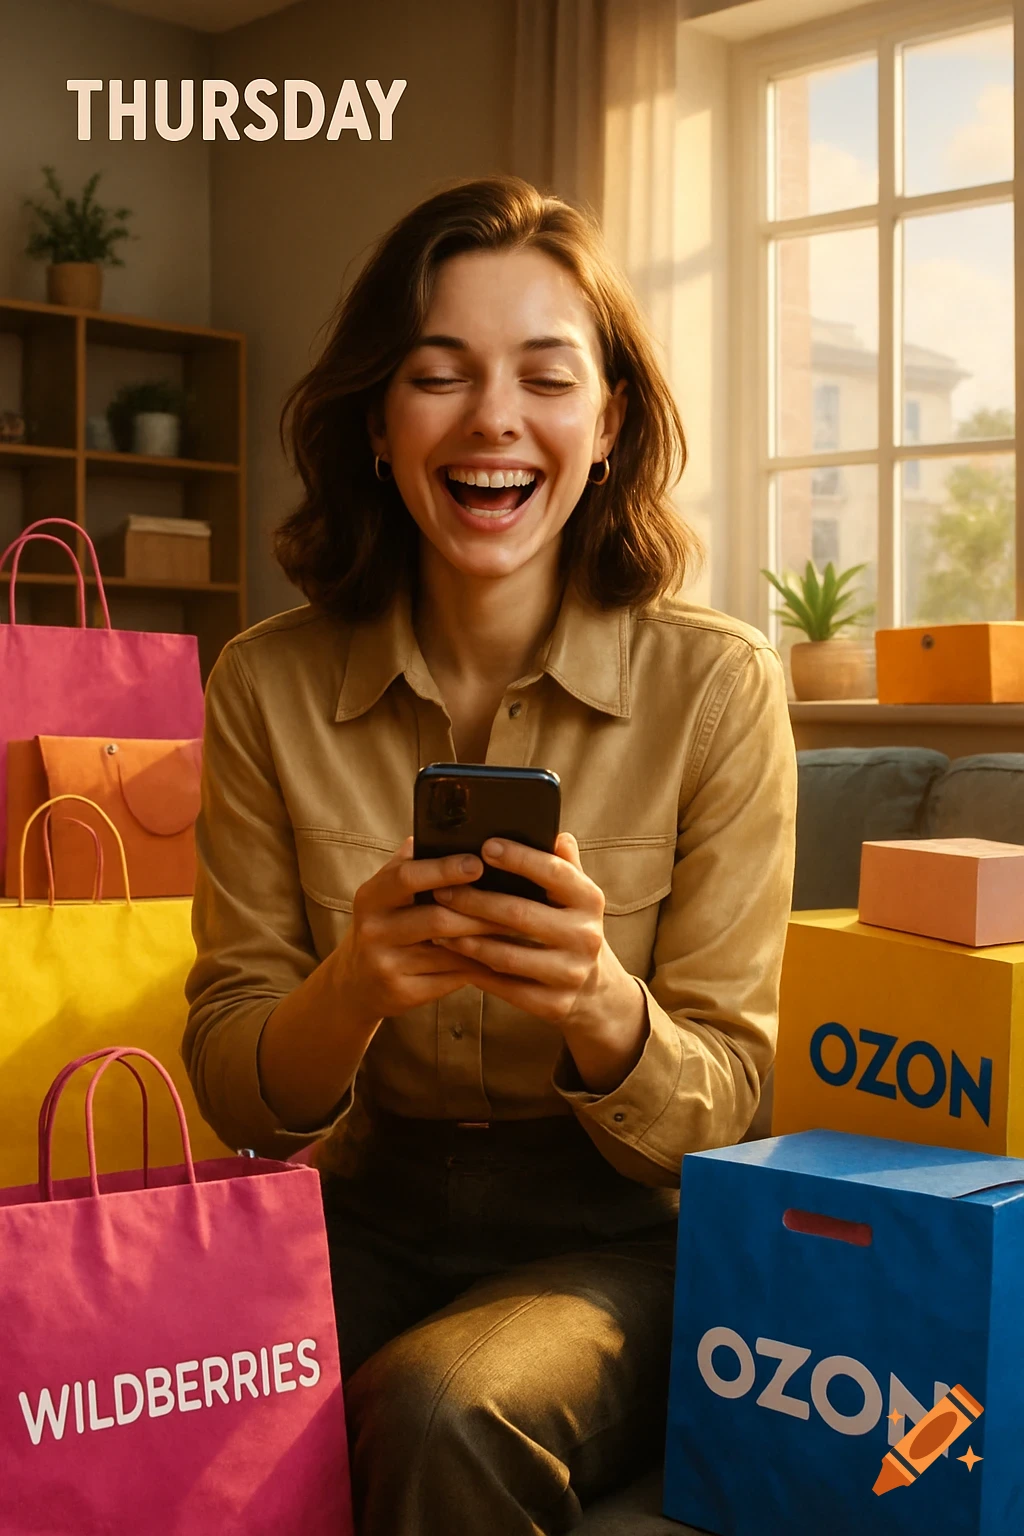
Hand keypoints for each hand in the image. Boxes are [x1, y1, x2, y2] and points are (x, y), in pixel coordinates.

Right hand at [332, 837, 509, 1026]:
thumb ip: (413, 863)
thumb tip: (455, 831)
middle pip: (436, 918)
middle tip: (518, 903)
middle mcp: (373, 929)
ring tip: (517, 929)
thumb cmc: (386, 924)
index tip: (478, 863)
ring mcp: (385, 964)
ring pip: (449, 951)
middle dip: (480, 911)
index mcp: (371, 896)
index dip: (444, 870)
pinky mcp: (401, 993)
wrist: (356, 983)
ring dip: (487, 941)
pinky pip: (450, 979)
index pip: (407, 877)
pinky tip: (501, 958)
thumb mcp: (387, 893)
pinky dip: (478, 967)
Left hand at [432, 834, 647, 1075]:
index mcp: (590, 900)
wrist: (595, 990)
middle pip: (520, 914)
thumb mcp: (575, 896)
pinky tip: (454, 955)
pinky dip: (475, 970)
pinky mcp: (554, 1005)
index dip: (519, 858)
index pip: (554, 873)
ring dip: (467, 939)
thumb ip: (564, 865)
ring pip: (507, 955)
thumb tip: (555, 832)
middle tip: (442, 890)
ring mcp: (570, 974)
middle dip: (475, 901)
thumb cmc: (570, 927)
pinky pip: (505, 987)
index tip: (485, 846)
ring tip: (438, 924)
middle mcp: (586, 936)